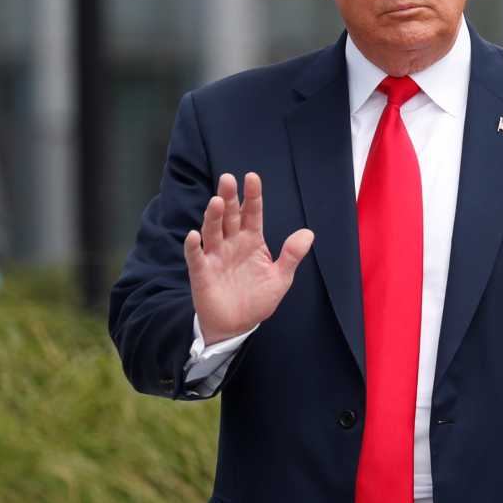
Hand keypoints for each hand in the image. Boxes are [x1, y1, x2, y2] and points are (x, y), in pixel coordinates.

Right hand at [185, 172, 313, 342]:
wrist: (237, 325)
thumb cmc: (257, 299)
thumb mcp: (280, 278)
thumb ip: (292, 255)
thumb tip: (308, 232)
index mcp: (252, 241)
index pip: (252, 213)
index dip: (252, 196)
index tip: (252, 177)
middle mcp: (232, 243)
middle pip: (230, 216)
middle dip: (229, 198)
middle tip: (228, 179)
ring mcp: (215, 256)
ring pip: (213, 231)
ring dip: (213, 216)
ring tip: (217, 201)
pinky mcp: (202, 273)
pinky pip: (196, 257)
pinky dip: (194, 247)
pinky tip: (194, 236)